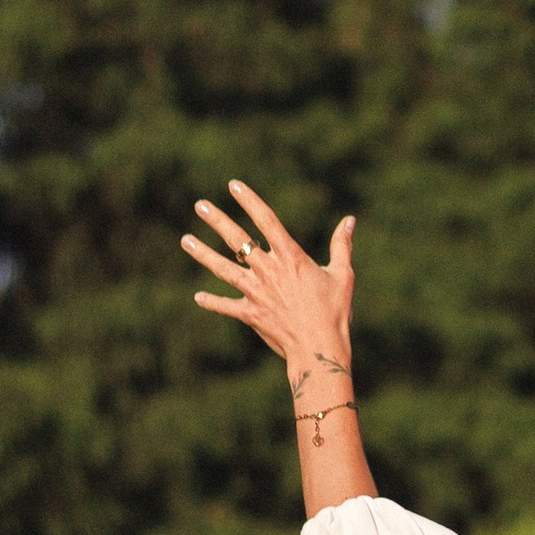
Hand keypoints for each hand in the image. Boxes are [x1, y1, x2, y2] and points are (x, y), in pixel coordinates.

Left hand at [182, 184, 355, 388]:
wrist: (319, 348)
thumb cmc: (335, 312)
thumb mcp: (343, 275)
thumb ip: (341, 245)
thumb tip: (349, 220)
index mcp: (291, 257)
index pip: (266, 221)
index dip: (249, 201)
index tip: (234, 186)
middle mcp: (269, 271)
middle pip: (238, 240)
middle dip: (218, 220)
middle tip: (200, 205)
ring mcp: (256, 292)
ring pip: (223, 269)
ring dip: (203, 254)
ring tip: (185, 239)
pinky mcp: (250, 314)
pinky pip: (226, 306)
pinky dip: (213, 301)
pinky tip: (198, 296)